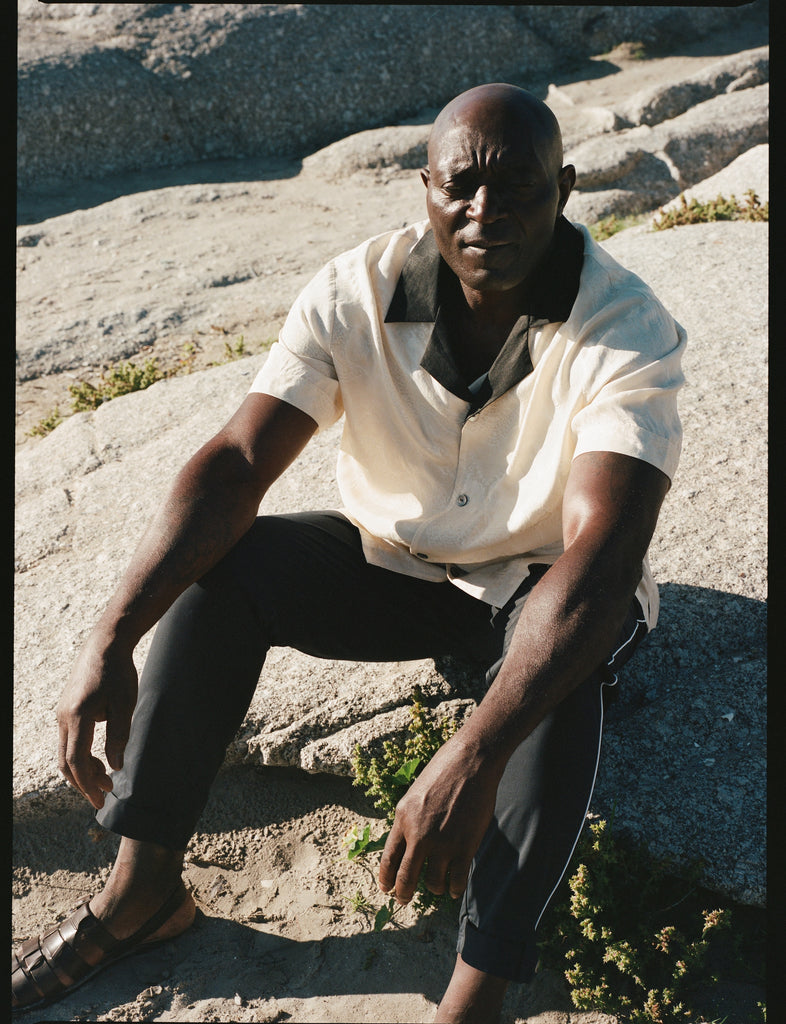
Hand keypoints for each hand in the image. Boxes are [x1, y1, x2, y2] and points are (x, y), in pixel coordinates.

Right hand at [56, 632, 138, 809]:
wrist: (106, 644)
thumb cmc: (118, 673)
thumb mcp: (125, 704)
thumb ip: (119, 736)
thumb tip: (116, 767)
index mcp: (78, 716)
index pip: (77, 761)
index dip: (88, 784)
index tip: (101, 799)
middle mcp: (64, 717)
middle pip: (66, 762)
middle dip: (84, 782)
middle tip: (105, 795)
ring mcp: (62, 713)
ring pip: (65, 752)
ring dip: (83, 769)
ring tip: (106, 778)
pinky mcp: (66, 709)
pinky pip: (69, 740)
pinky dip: (81, 754)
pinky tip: (99, 758)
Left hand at [377, 733, 499, 904]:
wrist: (470, 762)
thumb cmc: (443, 771)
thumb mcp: (415, 794)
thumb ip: (410, 820)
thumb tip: (408, 845)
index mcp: (402, 819)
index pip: (388, 859)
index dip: (386, 878)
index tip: (387, 888)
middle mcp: (419, 835)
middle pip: (406, 877)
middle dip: (403, 893)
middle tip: (403, 899)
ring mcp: (443, 843)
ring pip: (432, 883)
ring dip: (433, 889)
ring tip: (436, 888)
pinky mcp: (465, 846)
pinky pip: (457, 880)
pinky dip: (454, 889)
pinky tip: (453, 890)